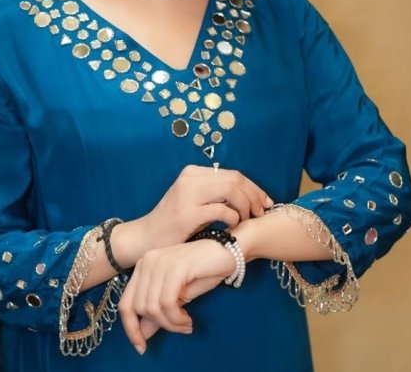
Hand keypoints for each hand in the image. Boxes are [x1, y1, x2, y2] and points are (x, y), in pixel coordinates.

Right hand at [116, 164, 271, 264]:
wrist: (146, 238)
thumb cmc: (173, 224)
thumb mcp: (193, 201)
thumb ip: (214, 194)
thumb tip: (249, 196)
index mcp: (193, 172)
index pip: (233, 174)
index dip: (254, 188)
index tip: (265, 203)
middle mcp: (190, 178)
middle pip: (236, 180)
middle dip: (255, 197)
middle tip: (260, 214)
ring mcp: (188, 194)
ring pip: (232, 191)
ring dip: (246, 207)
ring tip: (246, 221)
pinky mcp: (187, 213)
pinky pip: (222, 211)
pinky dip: (234, 219)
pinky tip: (232, 228)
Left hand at [118, 239, 234, 354]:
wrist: (226, 250)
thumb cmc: (203, 271)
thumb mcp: (177, 295)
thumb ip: (158, 311)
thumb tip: (142, 334)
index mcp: (143, 266)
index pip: (125, 303)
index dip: (130, 328)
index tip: (141, 347)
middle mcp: (146, 261)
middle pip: (138, 308)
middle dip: (160, 326)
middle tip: (180, 328)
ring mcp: (159, 262)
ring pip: (152, 307)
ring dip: (171, 324)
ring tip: (186, 324)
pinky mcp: (174, 267)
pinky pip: (167, 302)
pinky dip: (177, 317)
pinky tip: (188, 319)